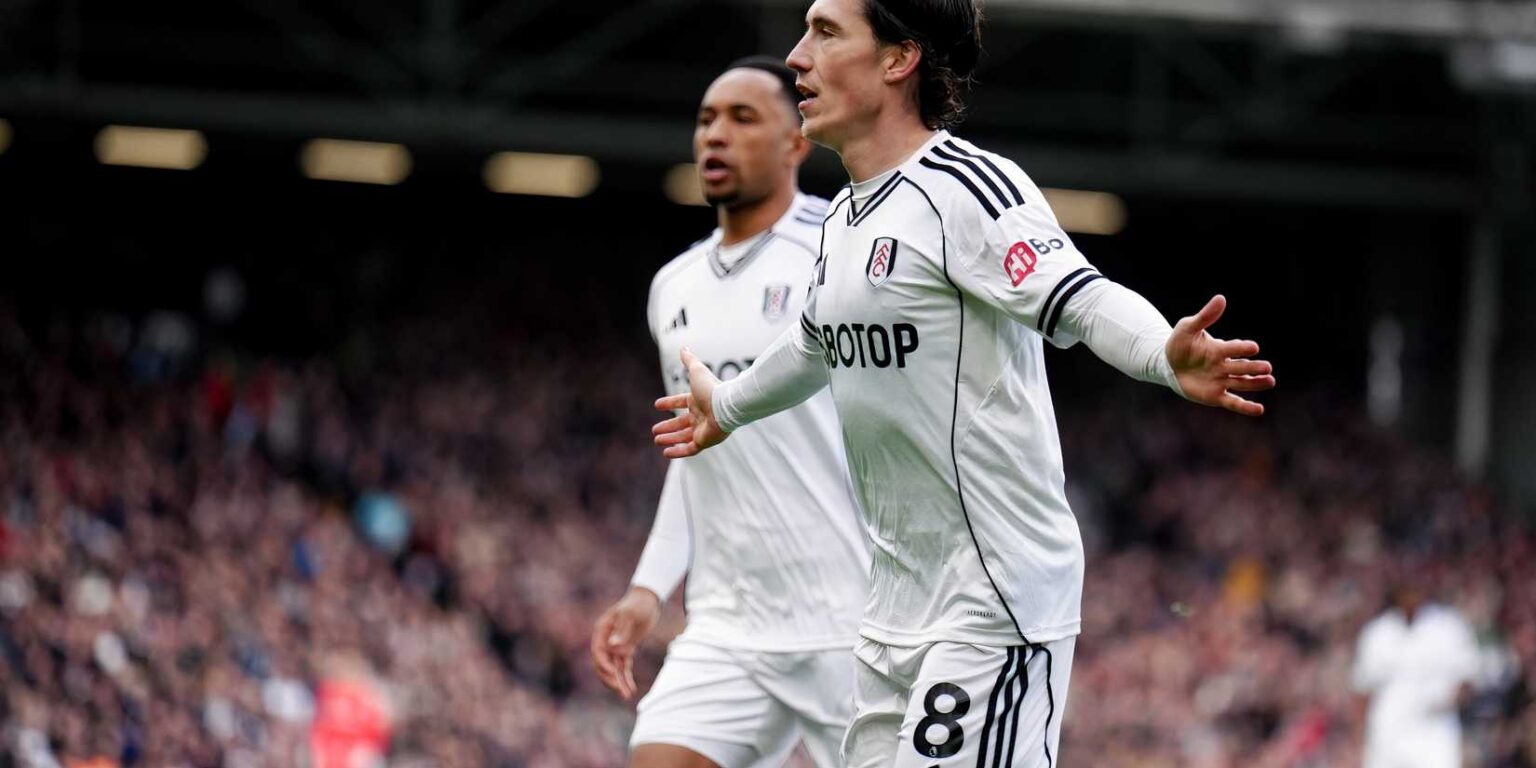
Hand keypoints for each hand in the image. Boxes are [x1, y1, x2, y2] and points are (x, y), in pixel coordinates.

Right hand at [590, 586, 661, 700]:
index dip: (603, 664)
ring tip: (627, 696)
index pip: (598, 652)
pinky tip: (631, 689)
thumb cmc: (638, 604)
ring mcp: (615, 646)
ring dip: (618, 682)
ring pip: (613, 669)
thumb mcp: (631, 615)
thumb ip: (622, 630)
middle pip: (603, 664)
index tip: (612, 673)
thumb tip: (613, 646)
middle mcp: (606, 640)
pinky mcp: (625, 650)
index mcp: (602, 631)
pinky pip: (623, 667)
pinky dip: (626, 678)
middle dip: (610, 678)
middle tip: (620, 690)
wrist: (648, 599)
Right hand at [652, 347, 729, 458]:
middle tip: (654, 430)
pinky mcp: (704, 442)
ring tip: (656, 440)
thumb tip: (683, 347)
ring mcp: (703, 430)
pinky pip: (689, 449)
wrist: (725, 405)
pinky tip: (666, 453)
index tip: (656, 405)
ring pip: (683, 437)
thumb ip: (689, 360)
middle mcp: (700, 415)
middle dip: (668, 426)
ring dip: (669, 438)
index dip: (669, 403)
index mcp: (698, 400)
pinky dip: (677, 452)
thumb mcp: (696, 371)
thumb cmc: (711, 388)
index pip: (681, 402)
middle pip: (681, 423)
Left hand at [1166, 295, 1275, 416]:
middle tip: (1267, 367)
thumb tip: (1221, 298)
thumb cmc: (1179, 343)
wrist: (1167, 364)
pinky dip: (1245, 407)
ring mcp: (1221, 381)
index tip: (1253, 347)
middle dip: (1253, 367)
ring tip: (1270, 381)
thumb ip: (1205, 316)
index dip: (1241, 348)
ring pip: (1242, 384)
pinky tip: (1259, 410)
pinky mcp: (1216, 396)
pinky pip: (1233, 402)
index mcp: (1218, 349)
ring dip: (1256, 383)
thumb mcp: (1188, 328)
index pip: (1233, 348)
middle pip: (1241, 367)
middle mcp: (1224, 365)